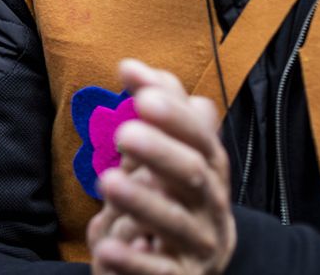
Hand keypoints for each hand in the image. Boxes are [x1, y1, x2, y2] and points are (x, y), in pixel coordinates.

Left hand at [89, 59, 235, 274]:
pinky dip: (135, 261)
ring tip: (107, 182)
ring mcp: (200, 247)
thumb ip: (155, 115)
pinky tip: (107, 247)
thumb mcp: (167, 159)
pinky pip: (160, 272)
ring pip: (177, 223)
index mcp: (209, 172)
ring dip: (143, 201)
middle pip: (195, 175)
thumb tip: (131, 66)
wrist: (184, 271)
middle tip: (124, 133)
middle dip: (161, 152)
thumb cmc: (173, 203)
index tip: (139, 93)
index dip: (174, 115)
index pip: (200, 138)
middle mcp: (211, 207)